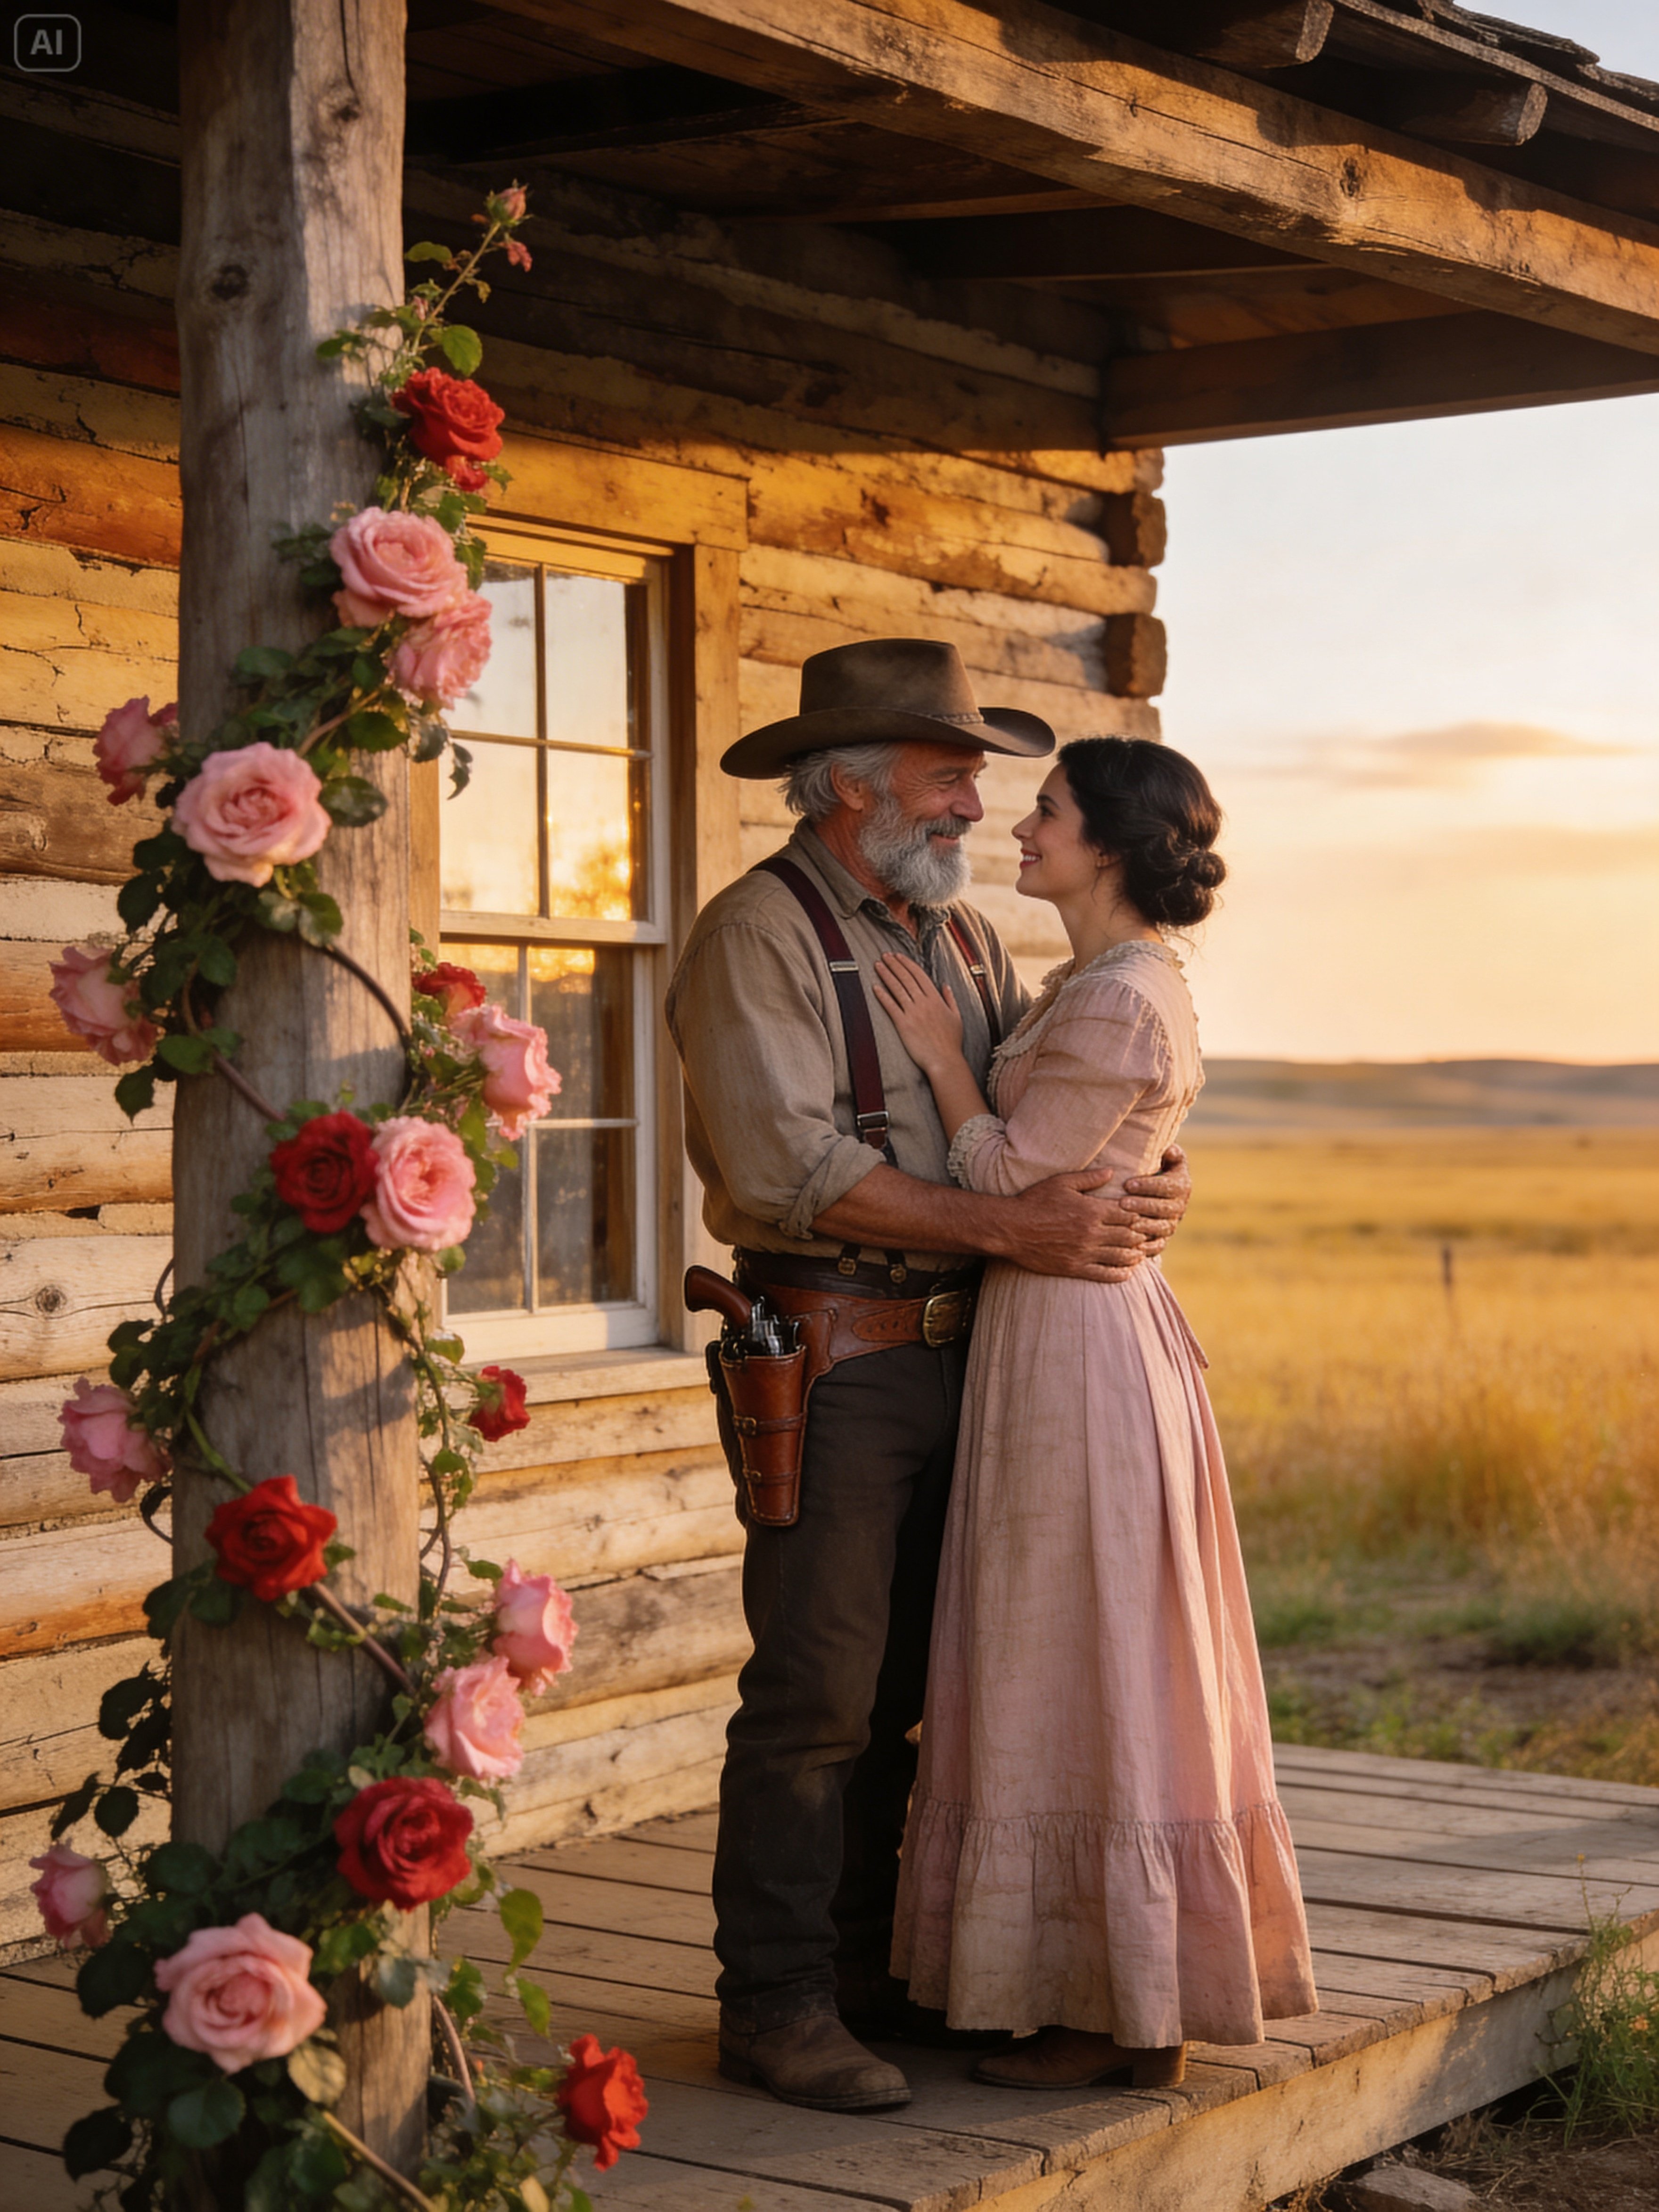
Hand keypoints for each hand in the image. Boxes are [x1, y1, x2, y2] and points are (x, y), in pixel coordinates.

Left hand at [872, 952, 964, 1075]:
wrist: (945, 1060)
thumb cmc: (951, 1042)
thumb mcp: (956, 1017)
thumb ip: (950, 999)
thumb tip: (945, 986)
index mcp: (936, 999)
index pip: (919, 975)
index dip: (907, 964)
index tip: (898, 956)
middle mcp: (924, 1003)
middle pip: (906, 978)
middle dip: (894, 965)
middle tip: (885, 955)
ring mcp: (913, 1013)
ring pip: (897, 989)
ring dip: (886, 975)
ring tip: (878, 965)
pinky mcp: (904, 1025)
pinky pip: (891, 1007)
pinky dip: (883, 996)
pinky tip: (875, 987)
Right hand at [990, 1168, 1154, 1282]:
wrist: (1011, 1228)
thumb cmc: (1034, 1201)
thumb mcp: (1061, 1183)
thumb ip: (1089, 1178)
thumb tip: (1112, 1171)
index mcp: (1091, 1210)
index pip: (1127, 1214)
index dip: (1138, 1215)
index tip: (1142, 1215)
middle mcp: (1091, 1232)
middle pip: (1129, 1236)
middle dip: (1140, 1235)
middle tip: (1146, 1235)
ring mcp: (1084, 1252)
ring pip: (1120, 1257)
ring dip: (1135, 1255)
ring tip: (1140, 1253)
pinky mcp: (1074, 1268)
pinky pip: (1105, 1274)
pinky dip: (1120, 1274)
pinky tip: (1127, 1272)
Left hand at [1120, 1144, 1191, 1262]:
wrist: (1154, 1192)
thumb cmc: (1155, 1169)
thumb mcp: (1165, 1158)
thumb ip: (1170, 1153)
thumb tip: (1170, 1151)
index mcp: (1181, 1185)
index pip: (1167, 1186)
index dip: (1148, 1186)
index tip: (1127, 1184)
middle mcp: (1179, 1206)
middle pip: (1163, 1209)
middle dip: (1143, 1206)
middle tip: (1122, 1203)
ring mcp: (1171, 1224)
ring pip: (1161, 1228)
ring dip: (1144, 1226)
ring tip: (1126, 1223)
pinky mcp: (1163, 1239)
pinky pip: (1158, 1246)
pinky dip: (1147, 1247)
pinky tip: (1131, 1245)